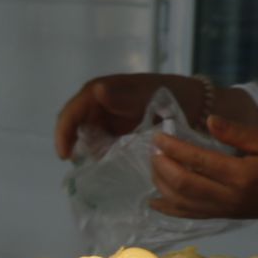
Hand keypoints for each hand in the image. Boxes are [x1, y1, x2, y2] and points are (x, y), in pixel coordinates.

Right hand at [54, 74, 173, 158]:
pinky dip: (100, 156)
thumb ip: (124, 96)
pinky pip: (98, 146)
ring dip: (85, 153)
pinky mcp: (112, 134)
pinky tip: (108, 165)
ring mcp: (103, 120)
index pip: (71, 112)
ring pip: (83, 139)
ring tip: (98, 166)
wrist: (193, 104)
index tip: (65, 155)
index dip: (63, 133)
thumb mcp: (149, 94)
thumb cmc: (171, 94)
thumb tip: (98, 91)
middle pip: (72, 127)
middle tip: (78, 165)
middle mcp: (95, 105)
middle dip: (71, 146)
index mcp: (98, 91)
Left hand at [150, 116, 257, 221]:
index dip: (174, 148)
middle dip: (162, 167)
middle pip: (184, 185)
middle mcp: (228, 196)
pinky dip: (169, 208)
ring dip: (162, 185)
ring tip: (154, 165)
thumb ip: (237, 132)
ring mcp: (223, 210)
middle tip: (153, 150)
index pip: (198, 161)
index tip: (158, 136)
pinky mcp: (221, 216)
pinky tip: (154, 199)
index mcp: (240, 175)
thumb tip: (208, 120)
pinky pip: (190, 215)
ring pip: (182, 202)